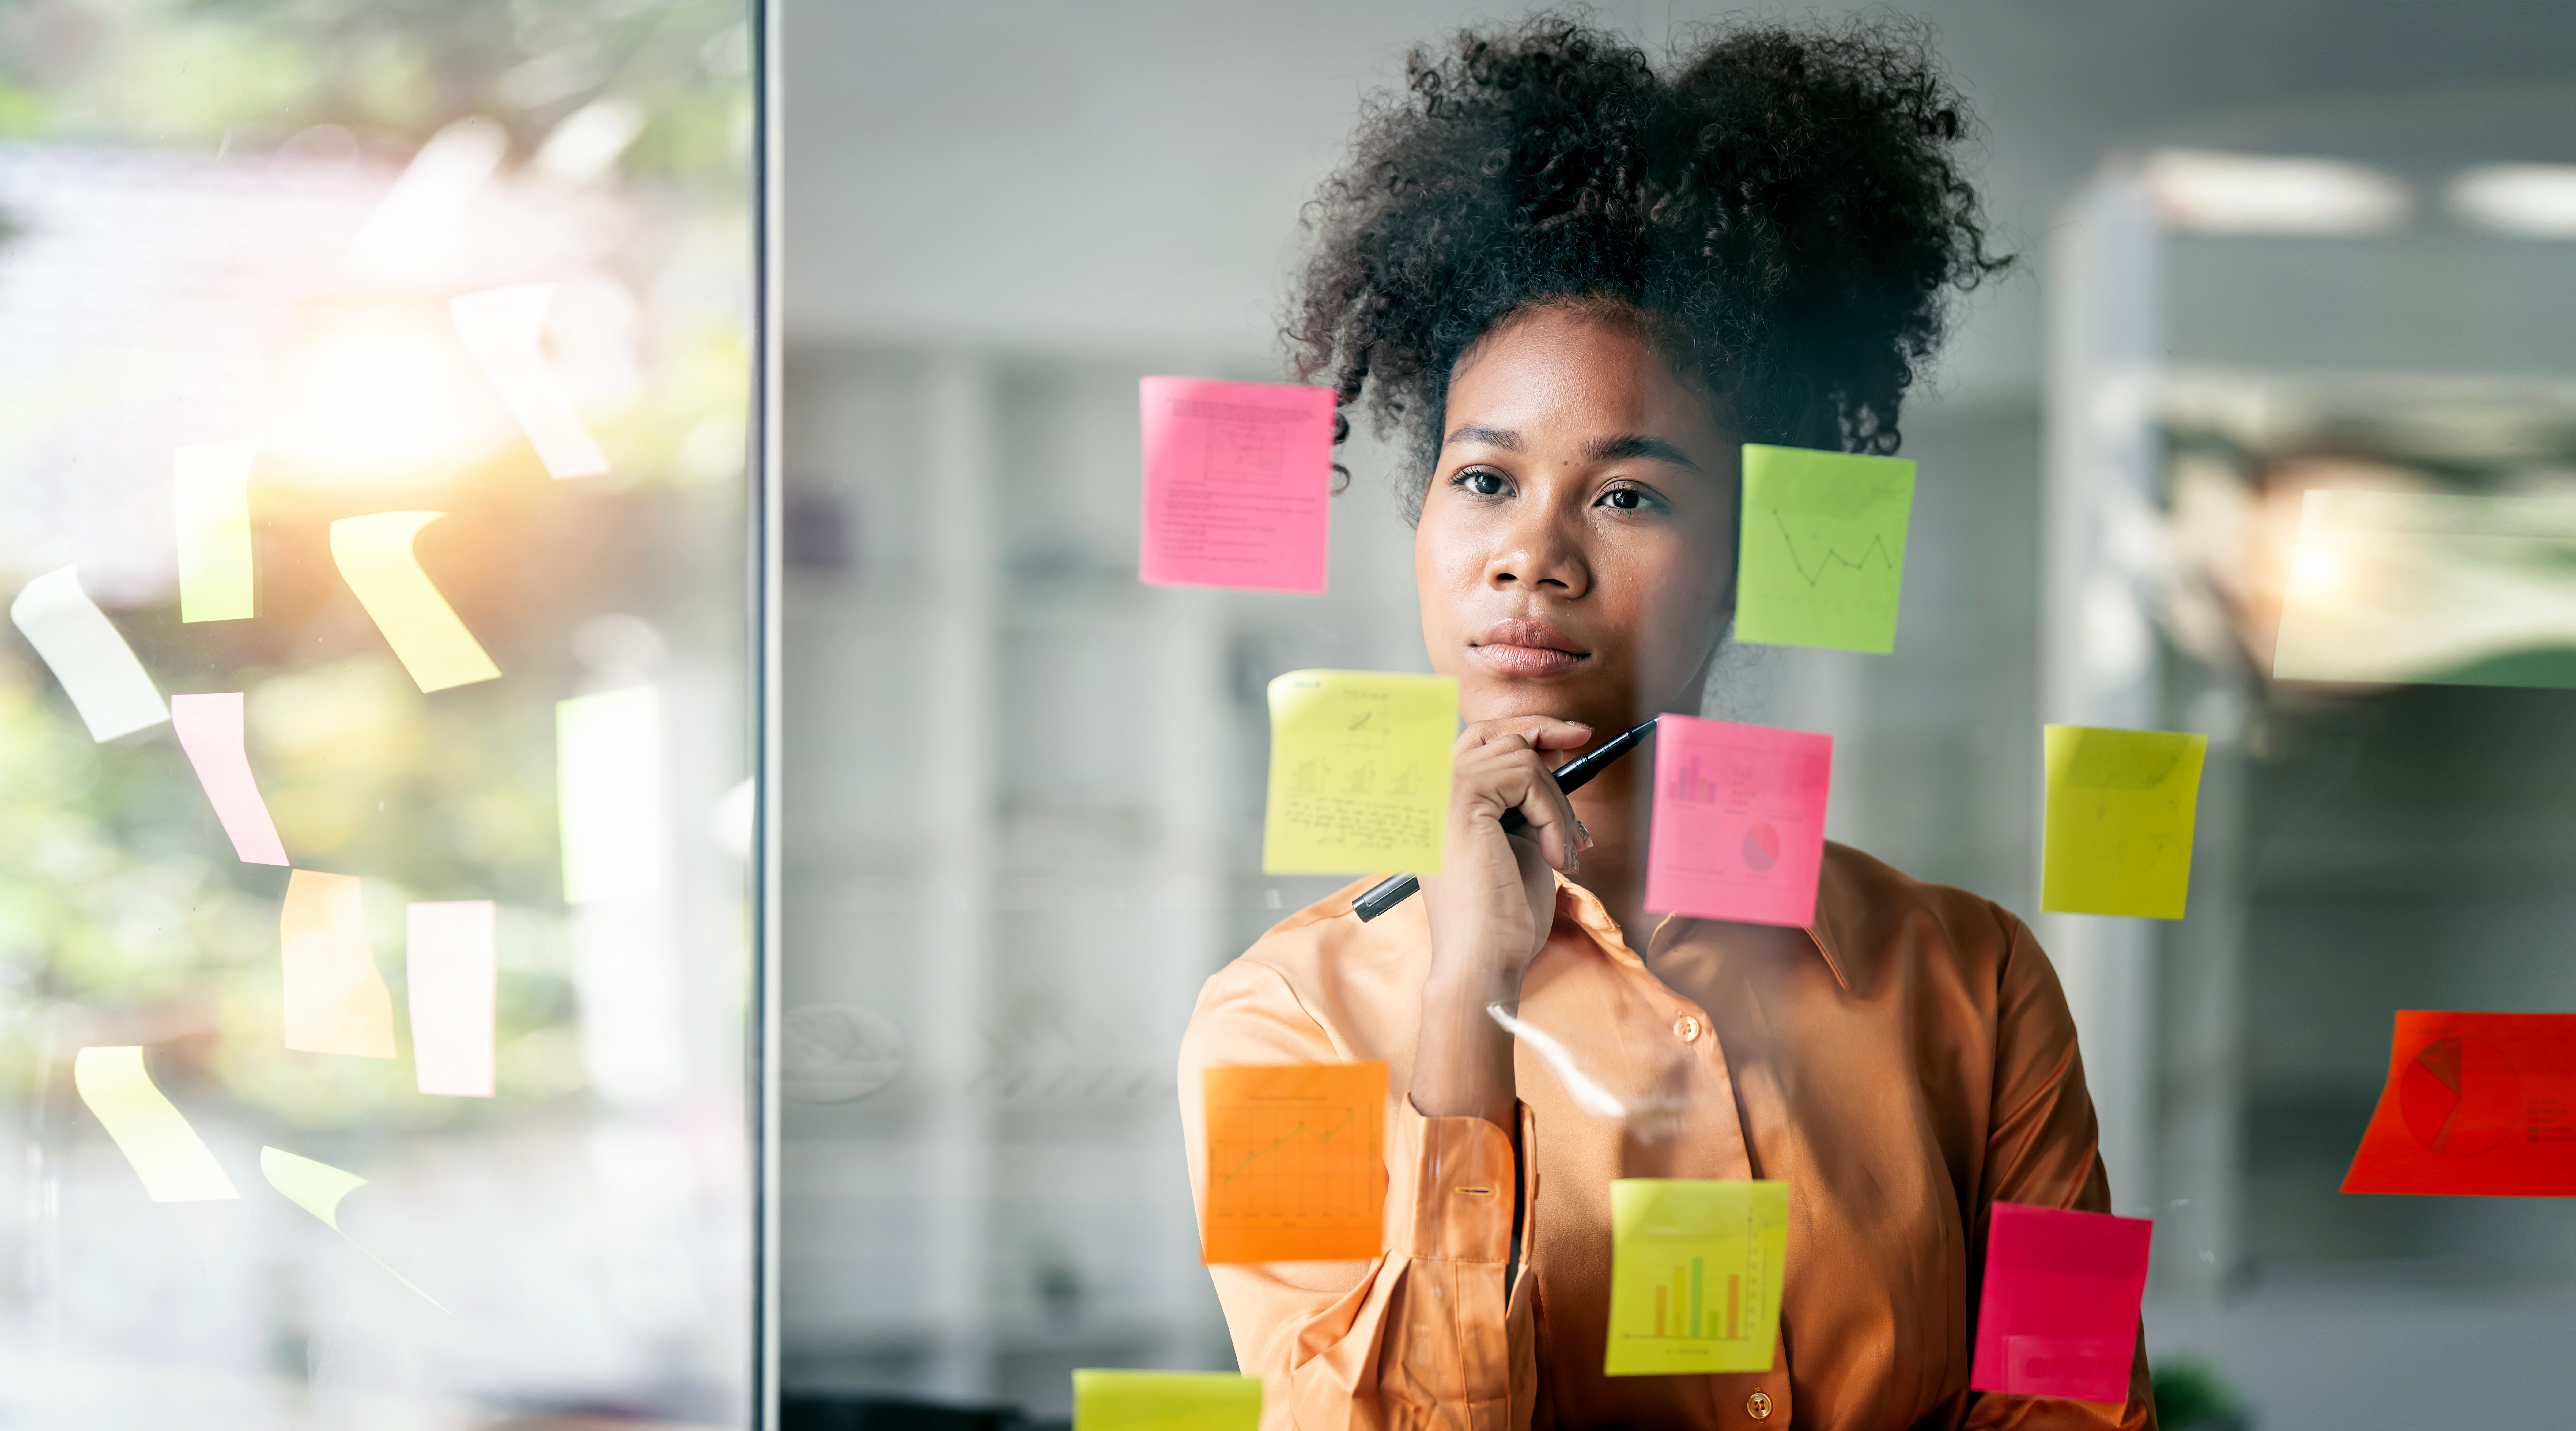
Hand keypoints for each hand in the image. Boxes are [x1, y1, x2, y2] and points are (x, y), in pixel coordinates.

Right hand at [1418, 716, 1594, 990]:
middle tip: (1581, 744)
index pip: (1477, 740)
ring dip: (1558, 803)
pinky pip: (1527, 778)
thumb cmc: (1501, 915)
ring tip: (1564, 851)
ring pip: (1521, 759)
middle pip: (1495, 735)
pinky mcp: (1460, 799)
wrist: (1483, 960)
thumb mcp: (1516, 840)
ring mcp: (1439, 792)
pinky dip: (1555, 816)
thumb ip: (1522, 799)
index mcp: (1435, 803)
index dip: (1525, 730)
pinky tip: (1556, 858)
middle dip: (1545, 737)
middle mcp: (1427, 791)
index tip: (1570, 736)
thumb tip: (1550, 752)